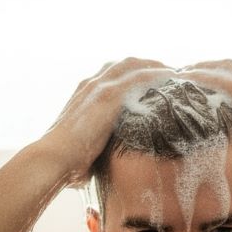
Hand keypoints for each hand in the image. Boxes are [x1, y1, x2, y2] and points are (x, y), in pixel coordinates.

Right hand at [42, 58, 175, 185]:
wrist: (53, 160)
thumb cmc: (66, 164)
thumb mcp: (84, 150)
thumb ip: (96, 149)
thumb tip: (97, 167)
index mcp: (84, 94)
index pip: (112, 74)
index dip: (133, 75)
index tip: (151, 80)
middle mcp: (92, 85)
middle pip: (126, 64)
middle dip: (149, 65)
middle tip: (170, 72)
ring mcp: (100, 88)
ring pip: (135, 66)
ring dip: (158, 67)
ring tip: (178, 73)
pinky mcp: (109, 96)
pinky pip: (141, 77)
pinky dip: (159, 75)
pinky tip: (175, 79)